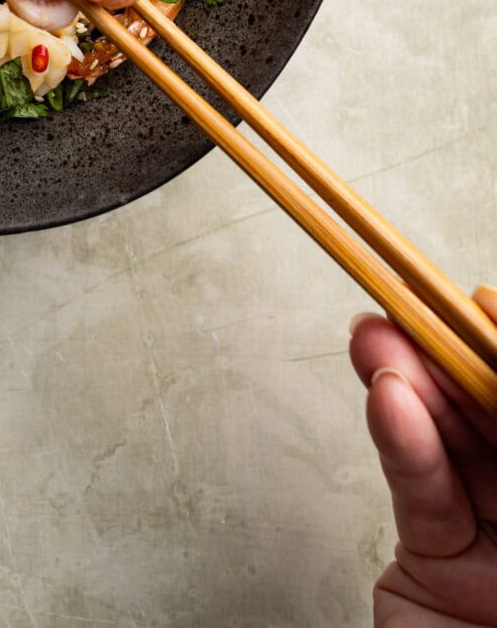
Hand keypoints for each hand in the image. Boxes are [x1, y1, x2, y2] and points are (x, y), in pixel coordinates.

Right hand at [351, 296, 496, 626]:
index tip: (478, 304)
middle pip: (490, 410)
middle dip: (450, 351)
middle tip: (412, 300)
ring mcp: (489, 537)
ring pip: (449, 440)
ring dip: (409, 381)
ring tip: (377, 334)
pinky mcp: (434, 563)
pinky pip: (420, 492)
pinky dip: (400, 440)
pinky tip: (383, 394)